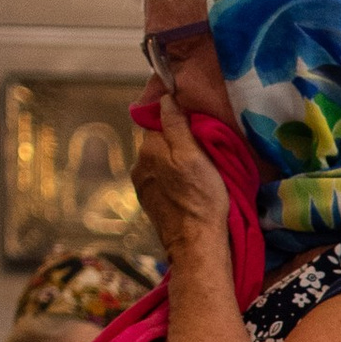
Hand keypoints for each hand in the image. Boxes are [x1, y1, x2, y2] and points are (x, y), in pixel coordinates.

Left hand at [130, 83, 233, 265]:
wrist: (196, 243)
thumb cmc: (202, 198)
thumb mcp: (195, 156)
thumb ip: (176, 125)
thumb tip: (165, 98)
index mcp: (149, 148)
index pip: (159, 120)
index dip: (178, 121)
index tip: (197, 128)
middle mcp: (138, 163)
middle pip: (158, 141)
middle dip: (175, 141)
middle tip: (201, 151)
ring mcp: (141, 184)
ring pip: (158, 161)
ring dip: (172, 161)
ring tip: (195, 172)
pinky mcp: (148, 201)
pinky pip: (159, 179)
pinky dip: (171, 179)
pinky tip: (185, 188)